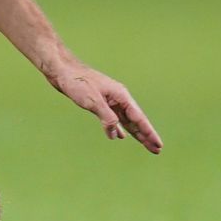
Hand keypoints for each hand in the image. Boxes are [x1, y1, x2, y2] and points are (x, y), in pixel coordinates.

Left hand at [47, 63, 162, 154]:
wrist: (61, 70)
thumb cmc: (77, 82)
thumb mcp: (93, 101)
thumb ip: (107, 117)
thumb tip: (116, 134)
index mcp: (120, 95)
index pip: (138, 118)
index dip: (149, 132)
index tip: (159, 144)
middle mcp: (118, 98)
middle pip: (136, 120)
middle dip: (146, 135)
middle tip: (157, 150)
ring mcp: (109, 100)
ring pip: (126, 121)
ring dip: (135, 133)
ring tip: (146, 145)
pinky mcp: (99, 103)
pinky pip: (114, 119)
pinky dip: (119, 128)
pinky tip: (121, 136)